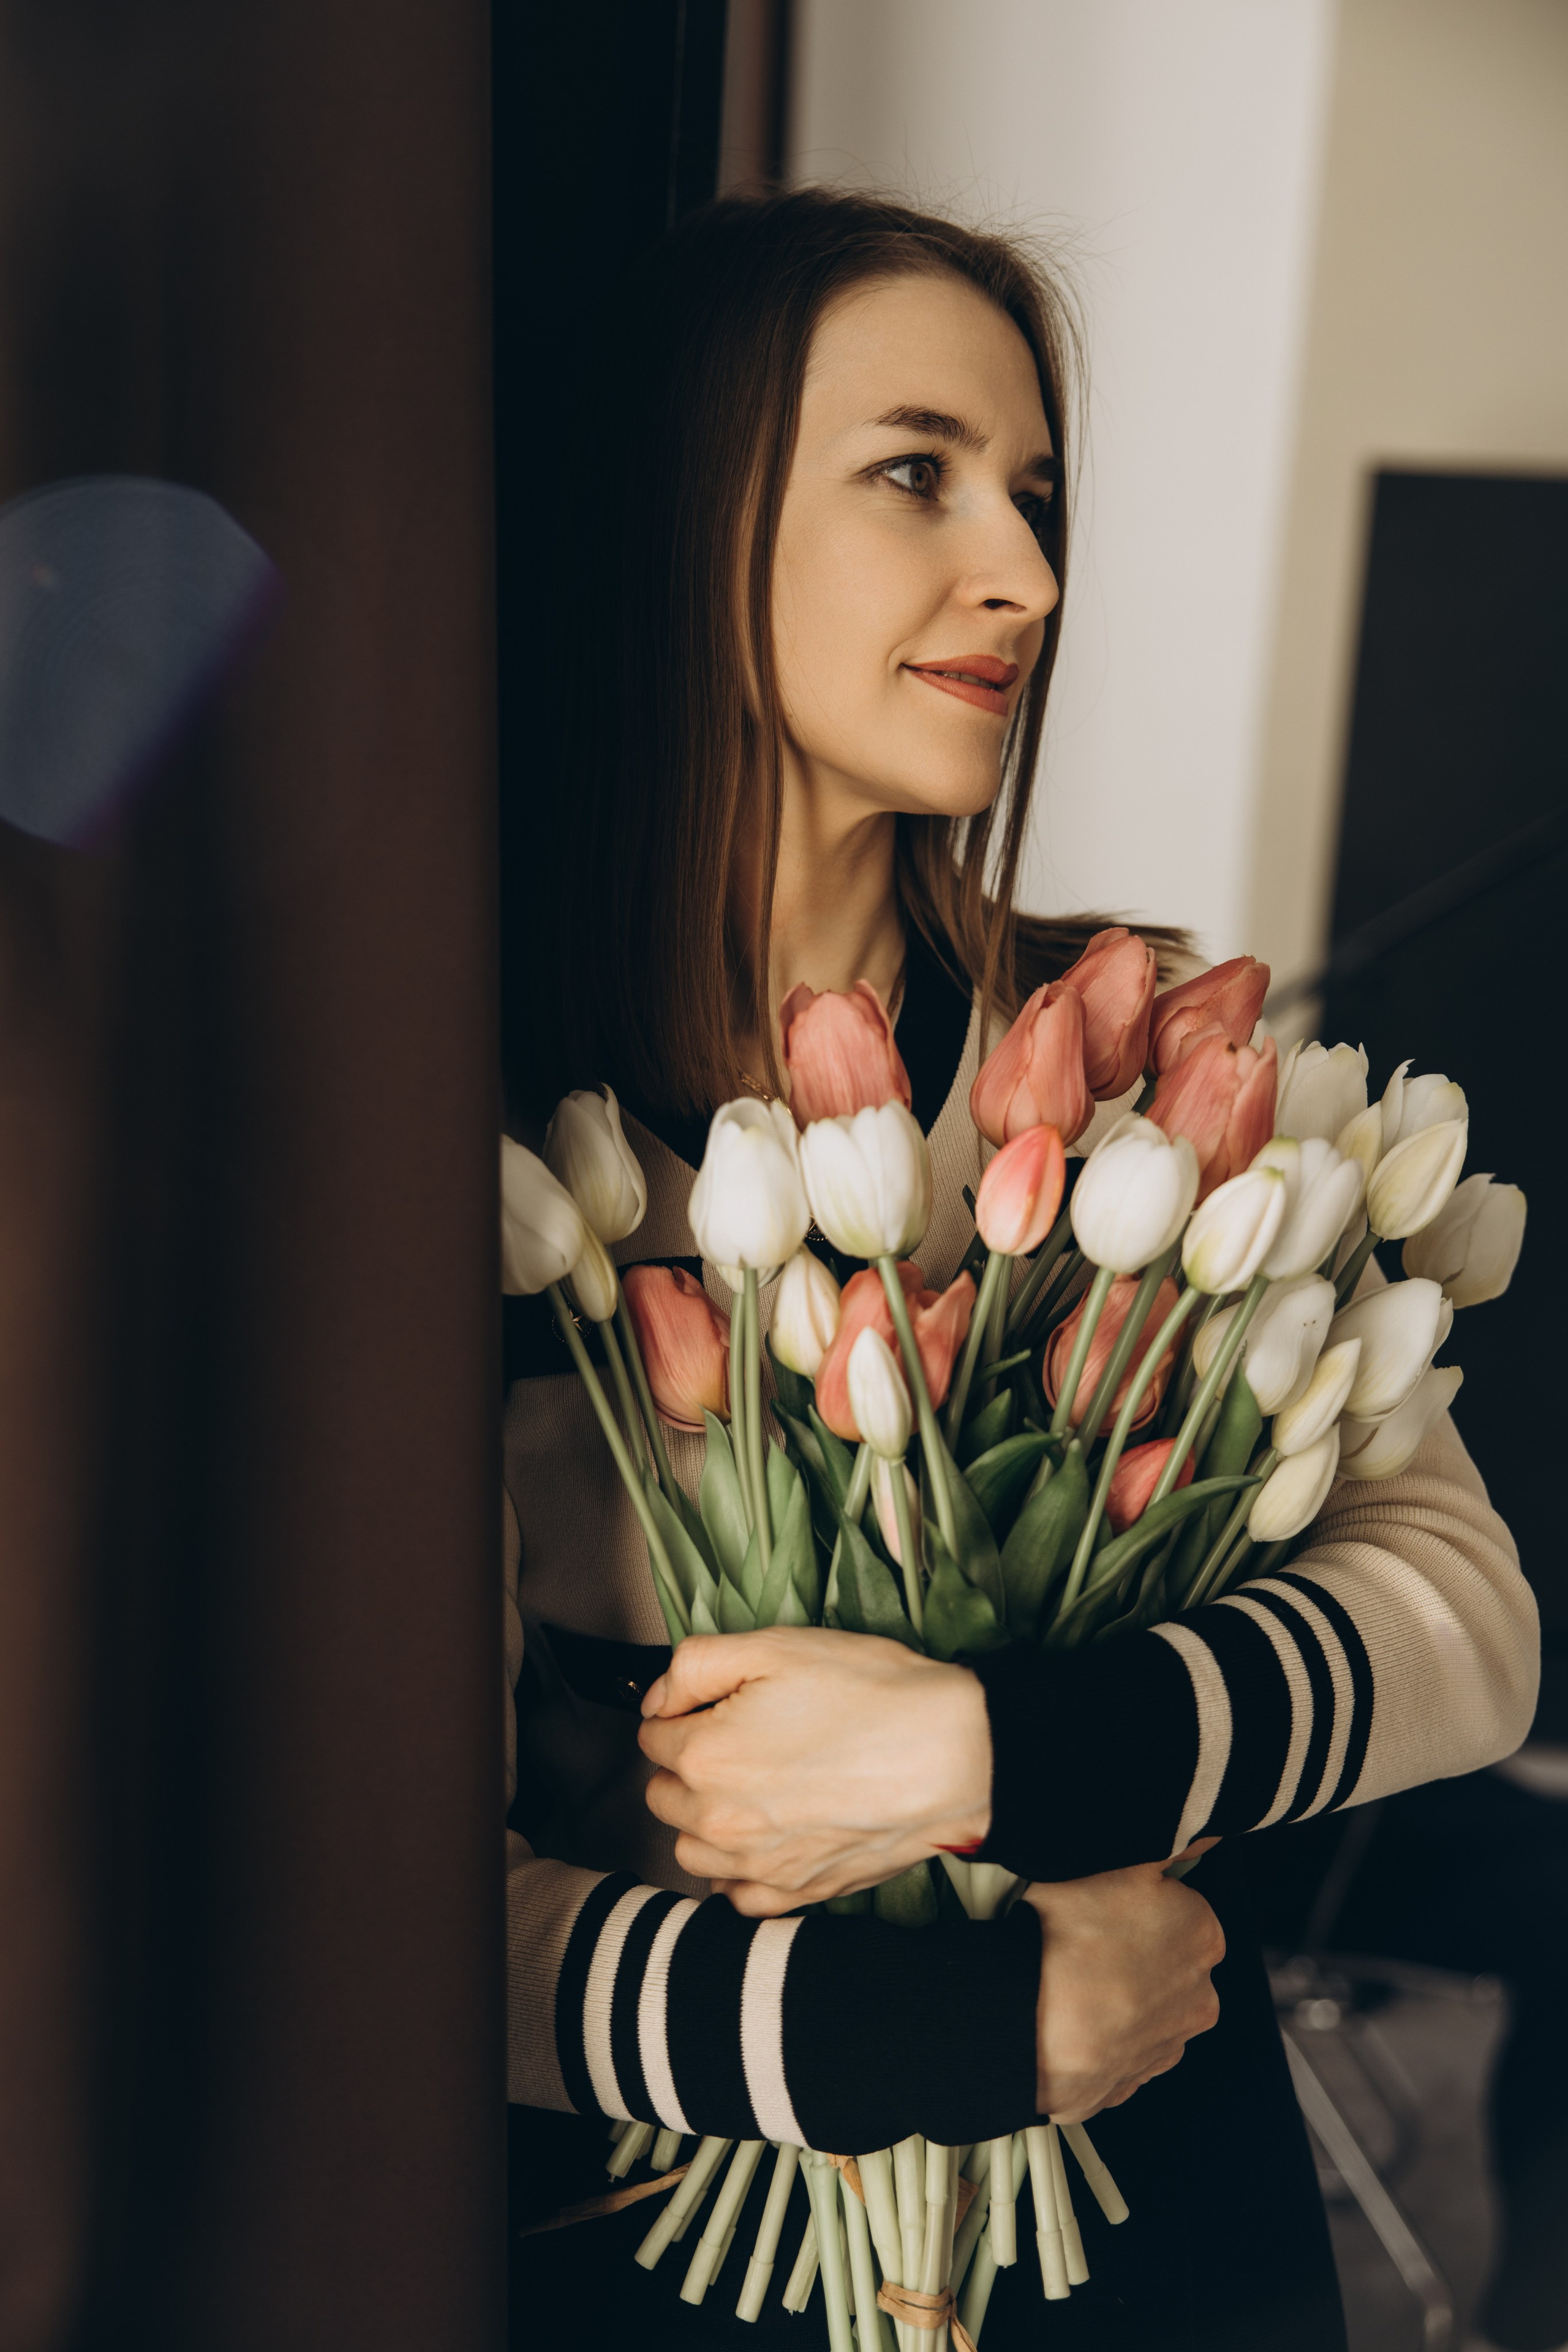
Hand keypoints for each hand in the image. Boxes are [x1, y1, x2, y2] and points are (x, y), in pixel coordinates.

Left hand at [637, 1627, 990, 1913]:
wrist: (952, 1754)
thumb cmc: (874, 1697)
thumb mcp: (775, 1646)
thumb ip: (694, 1665)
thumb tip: (658, 1698)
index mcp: (707, 1756)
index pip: (652, 1735)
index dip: (683, 1710)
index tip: (716, 1703)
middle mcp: (721, 1822)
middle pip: (664, 1794)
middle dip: (687, 1765)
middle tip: (738, 1737)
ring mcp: (759, 1865)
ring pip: (691, 1849)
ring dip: (704, 1821)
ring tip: (749, 1787)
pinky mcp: (798, 1893)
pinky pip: (737, 1896)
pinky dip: (740, 1872)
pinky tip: (766, 1838)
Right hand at [1023, 1843, 1223, 2120]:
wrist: (1022, 2026)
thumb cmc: (1066, 1935)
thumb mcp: (1118, 1863)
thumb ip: (1171, 1845)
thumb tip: (1204, 1835)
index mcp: (1203, 1936)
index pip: (1180, 1907)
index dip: (1137, 1901)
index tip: (1102, 1901)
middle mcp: (1198, 1999)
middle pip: (1166, 1961)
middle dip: (1132, 1953)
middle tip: (1077, 1938)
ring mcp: (1161, 2050)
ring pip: (1141, 2009)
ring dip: (1114, 1998)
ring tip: (1061, 1979)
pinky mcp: (1124, 2088)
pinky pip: (1112, 2052)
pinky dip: (1093, 2038)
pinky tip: (1061, 2018)